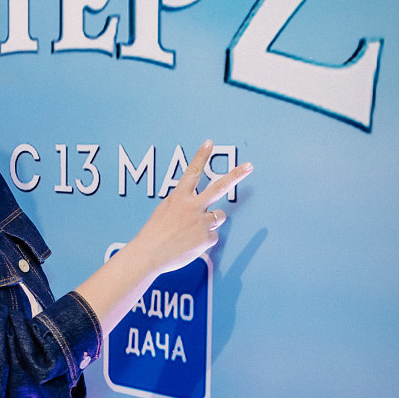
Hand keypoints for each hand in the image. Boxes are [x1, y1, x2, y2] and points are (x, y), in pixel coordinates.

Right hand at [132, 140, 252, 276]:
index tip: (209, 143)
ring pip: (219, 216)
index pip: (192, 172)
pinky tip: (190, 244)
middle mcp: (192, 207)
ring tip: (192, 232)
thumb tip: (197, 203)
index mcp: (179, 197)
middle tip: (249, 166)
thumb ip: (182, 203)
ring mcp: (201, 222)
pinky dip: (204, 241)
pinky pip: (213, 236)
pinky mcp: (206, 238)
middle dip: (235, 175)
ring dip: (211, 222)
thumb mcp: (164, 210)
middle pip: (219, 187)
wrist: (149, 254)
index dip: (201, 156)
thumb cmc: (155, 233)